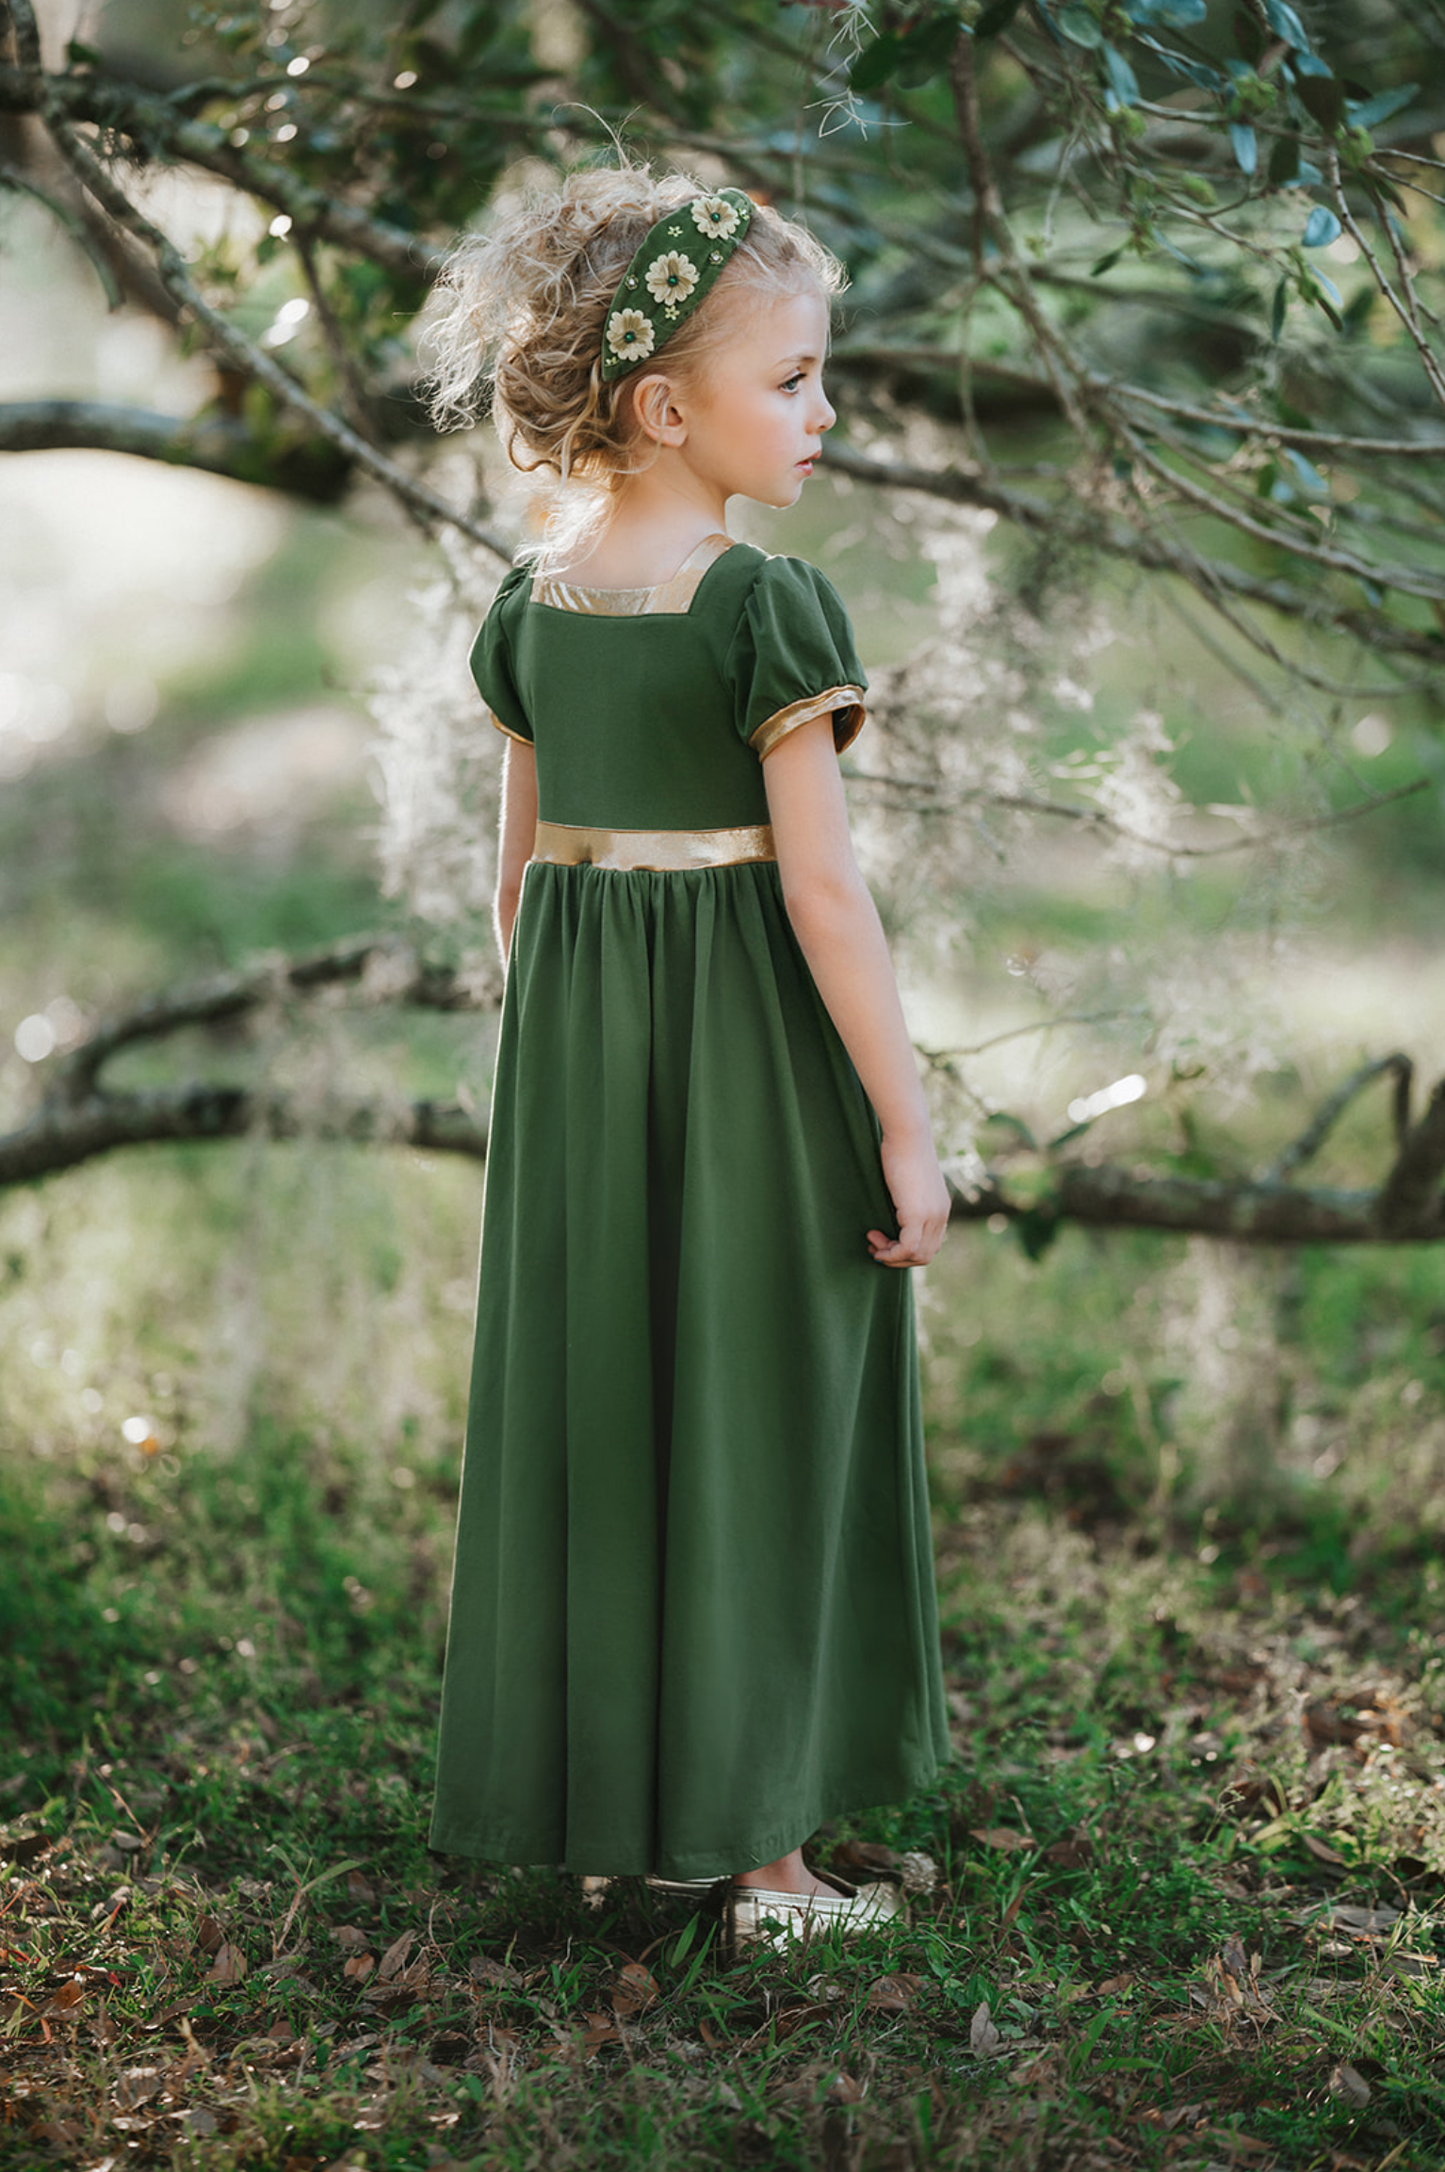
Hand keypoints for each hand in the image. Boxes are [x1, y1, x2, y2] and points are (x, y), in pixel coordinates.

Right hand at [867, 1131, 950, 1266]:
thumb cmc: (903, 1151)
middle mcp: (940, 1216)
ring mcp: (932, 1216)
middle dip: (898, 1257)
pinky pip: (908, 1248)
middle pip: (926, 1255)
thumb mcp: (909, 1181)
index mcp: (941, 1209)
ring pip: (918, 1256)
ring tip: (873, 1240)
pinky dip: (891, 1253)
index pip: (931, 1245)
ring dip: (892, 1255)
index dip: (907, 1250)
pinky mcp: (918, 1215)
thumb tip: (894, 1207)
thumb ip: (908, 1198)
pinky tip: (875, 1242)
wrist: (908, 1135)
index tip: (884, 1238)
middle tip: (875, 1244)